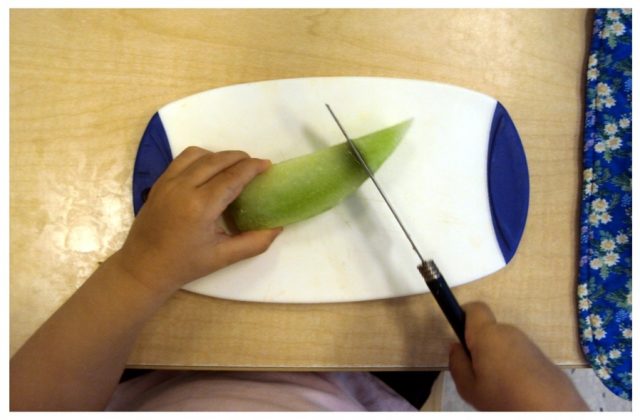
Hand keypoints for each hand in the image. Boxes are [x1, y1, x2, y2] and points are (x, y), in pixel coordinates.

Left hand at [116, 147, 281, 295]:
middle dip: (240, 158)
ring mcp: (168, 182)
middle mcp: (183, 188)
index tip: (267, 165)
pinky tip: (209, 170)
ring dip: (219, 155)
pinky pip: (182, 159)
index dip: (252, 168)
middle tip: (255, 165)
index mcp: (201, 207)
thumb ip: (254, 243)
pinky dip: (200, 158)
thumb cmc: (184, 265)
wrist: (143, 268)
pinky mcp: (159, 183)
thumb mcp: (223, 257)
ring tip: (233, 166)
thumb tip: (277, 227)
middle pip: (217, 160)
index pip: (232, 177)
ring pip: (198, 154)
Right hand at [448, 302, 587, 410]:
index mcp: (488, 334)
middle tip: (477, 373)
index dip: (464, 317)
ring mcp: (528, 343)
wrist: (553, 411)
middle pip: (489, 331)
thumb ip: (457, 364)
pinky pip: (519, 356)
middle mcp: (509, 332)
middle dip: (480, 347)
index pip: (475, 308)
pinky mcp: (542, 357)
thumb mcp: (469, 388)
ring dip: (497, 358)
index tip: (460, 338)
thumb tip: (456, 347)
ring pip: (504, 345)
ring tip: (498, 386)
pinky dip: (514, 367)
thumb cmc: (504, 397)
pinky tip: (516, 389)